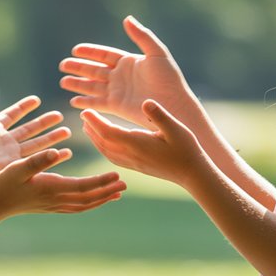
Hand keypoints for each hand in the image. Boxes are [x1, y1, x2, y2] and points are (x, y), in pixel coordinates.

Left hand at [0, 82, 70, 191]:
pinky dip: (52, 155)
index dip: (24, 107)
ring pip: (37, 142)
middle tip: (59, 115)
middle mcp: (4, 140)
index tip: (36, 100)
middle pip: (29, 128)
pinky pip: (36, 157)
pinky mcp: (15, 165)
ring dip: (52, 137)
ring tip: (68, 130)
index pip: (12, 114)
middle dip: (44, 122)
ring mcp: (11, 154)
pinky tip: (65, 152)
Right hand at [0, 148, 126, 214]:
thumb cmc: (4, 182)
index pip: (83, 186)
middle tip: (125, 185)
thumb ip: (37, 160)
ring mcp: (54, 205)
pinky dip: (89, 204)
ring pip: (84, 205)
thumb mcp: (18, 167)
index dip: (101, 182)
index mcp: (52, 188)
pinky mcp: (51, 207)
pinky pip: (76, 207)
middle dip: (107, 192)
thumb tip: (57, 152)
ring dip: (102, 200)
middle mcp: (56, 199)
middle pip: (88, 198)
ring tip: (117, 194)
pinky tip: (95, 200)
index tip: (116, 176)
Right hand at [60, 16, 195, 127]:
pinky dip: (85, 102)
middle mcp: (121, 77)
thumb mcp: (157, 53)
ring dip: (78, 84)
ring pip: (93, 86)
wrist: (174, 105)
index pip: (105, 55)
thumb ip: (141, 36)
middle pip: (95, 70)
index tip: (75, 50)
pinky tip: (73, 101)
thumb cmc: (169, 79)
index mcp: (129, 62)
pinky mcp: (117, 107)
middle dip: (79, 67)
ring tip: (63, 81)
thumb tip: (127, 19)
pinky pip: (97, 103)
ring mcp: (118, 92)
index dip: (90, 52)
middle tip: (63, 65)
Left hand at [80, 100, 206, 186]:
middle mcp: (131, 155)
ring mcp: (133, 163)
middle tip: (83, 116)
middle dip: (91, 129)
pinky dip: (104, 149)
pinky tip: (106, 144)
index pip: (108, 132)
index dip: (95, 121)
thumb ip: (160, 115)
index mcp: (137, 143)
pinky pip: (114, 158)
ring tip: (89, 128)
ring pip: (106, 151)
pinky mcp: (137, 167)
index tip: (84, 112)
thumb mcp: (175, 128)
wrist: (192, 174)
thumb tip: (145, 101)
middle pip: (103, 142)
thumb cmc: (186, 149)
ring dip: (95, 139)